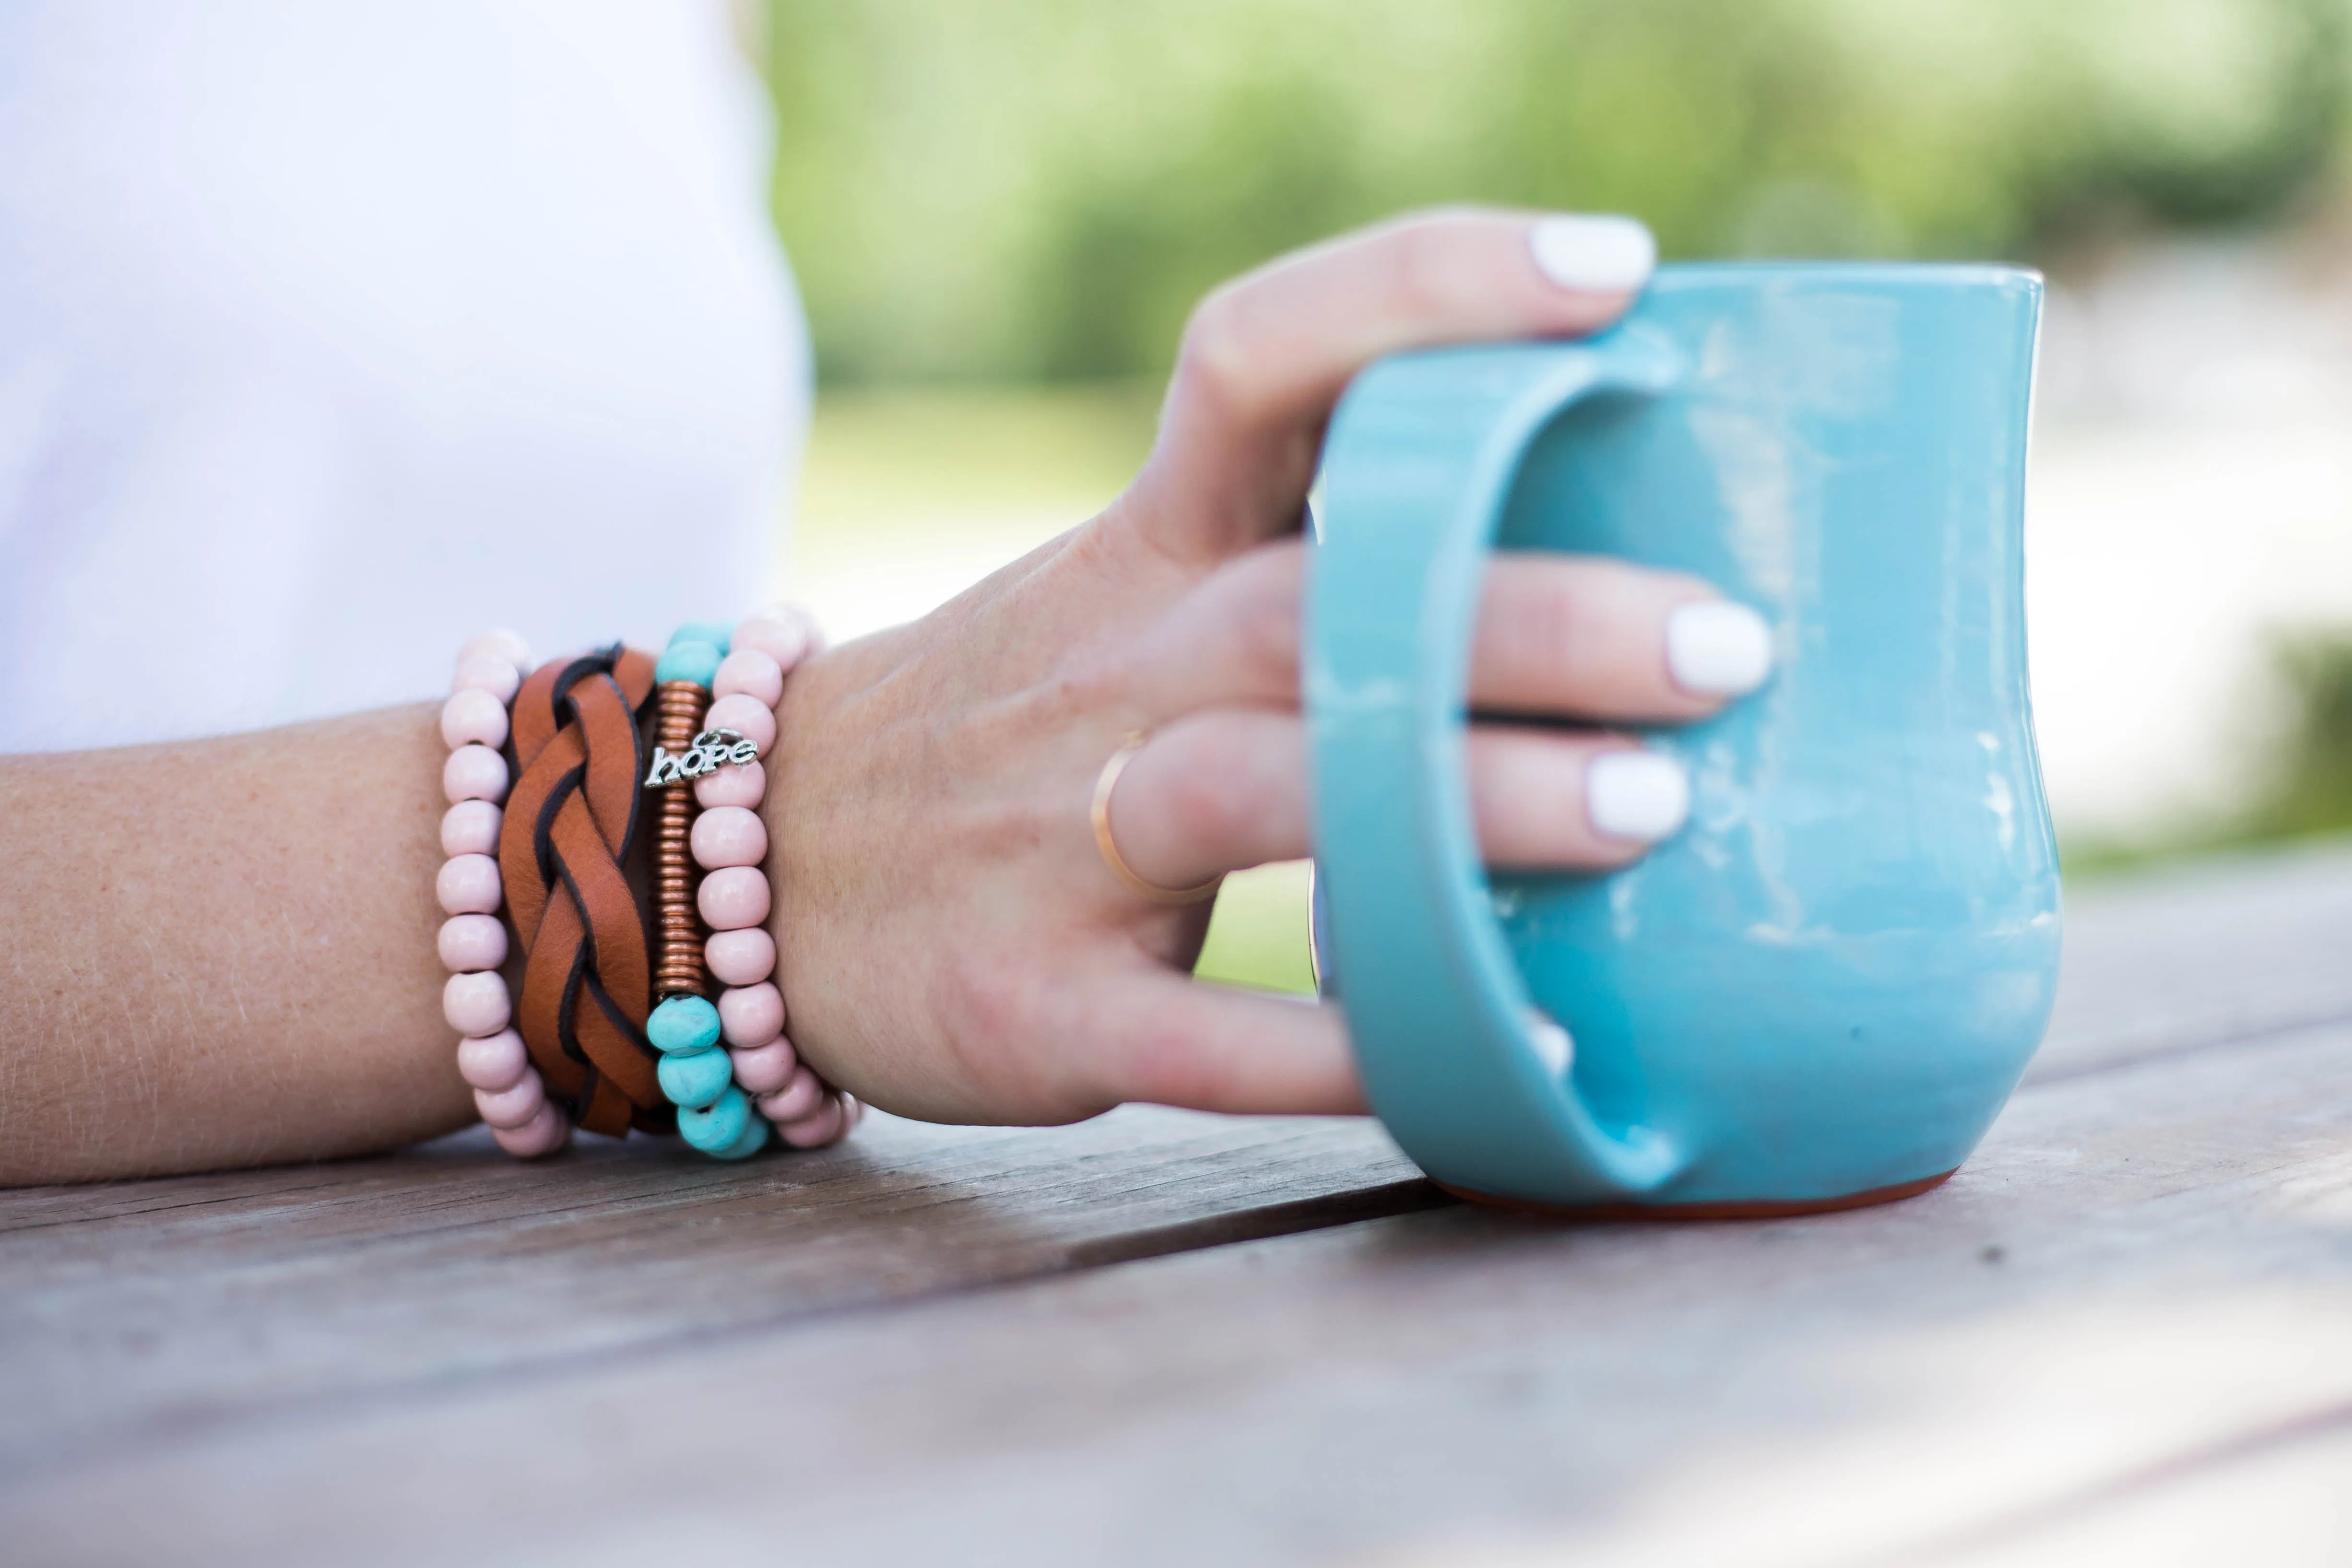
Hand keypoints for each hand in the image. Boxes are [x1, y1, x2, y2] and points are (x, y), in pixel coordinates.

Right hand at [764, 209, 1769, 1126]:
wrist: (753, 868)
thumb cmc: (1013, 727)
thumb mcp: (1130, 599)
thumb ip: (1314, 566)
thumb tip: (1607, 558)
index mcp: (1144, 548)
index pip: (1263, 358)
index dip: (1430, 291)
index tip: (1615, 276)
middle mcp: (1112, 667)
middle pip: (1319, 600)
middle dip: (1526, 613)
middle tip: (1722, 649)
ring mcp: (1060, 840)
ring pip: (1264, 792)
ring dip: (1461, 805)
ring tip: (1652, 816)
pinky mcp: (1035, 1004)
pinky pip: (1201, 1036)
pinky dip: (1352, 1052)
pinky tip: (1517, 1064)